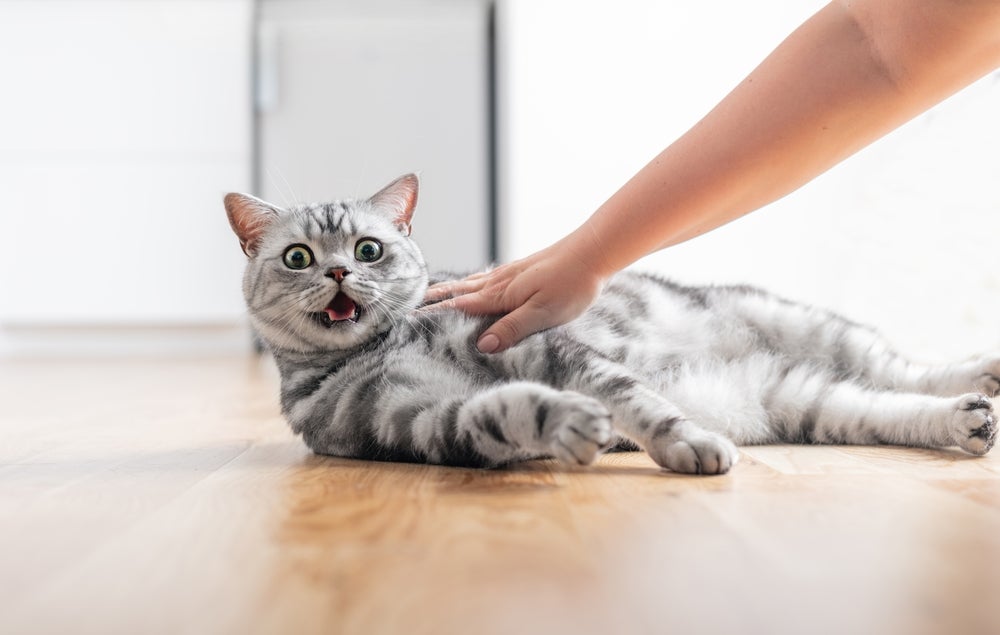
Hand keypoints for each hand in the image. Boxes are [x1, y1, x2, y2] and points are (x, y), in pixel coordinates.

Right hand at [424, 239, 607, 352]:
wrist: (593, 251)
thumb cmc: (572, 283)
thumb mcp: (543, 313)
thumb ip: (513, 328)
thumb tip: (483, 344)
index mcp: (501, 294)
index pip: (460, 306)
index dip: (436, 314)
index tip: (412, 320)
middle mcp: (501, 281)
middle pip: (460, 292)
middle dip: (436, 299)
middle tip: (412, 305)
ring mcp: (511, 273)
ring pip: (472, 283)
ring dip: (451, 289)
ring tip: (433, 294)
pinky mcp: (522, 270)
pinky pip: (487, 277)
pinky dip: (471, 282)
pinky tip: (475, 283)